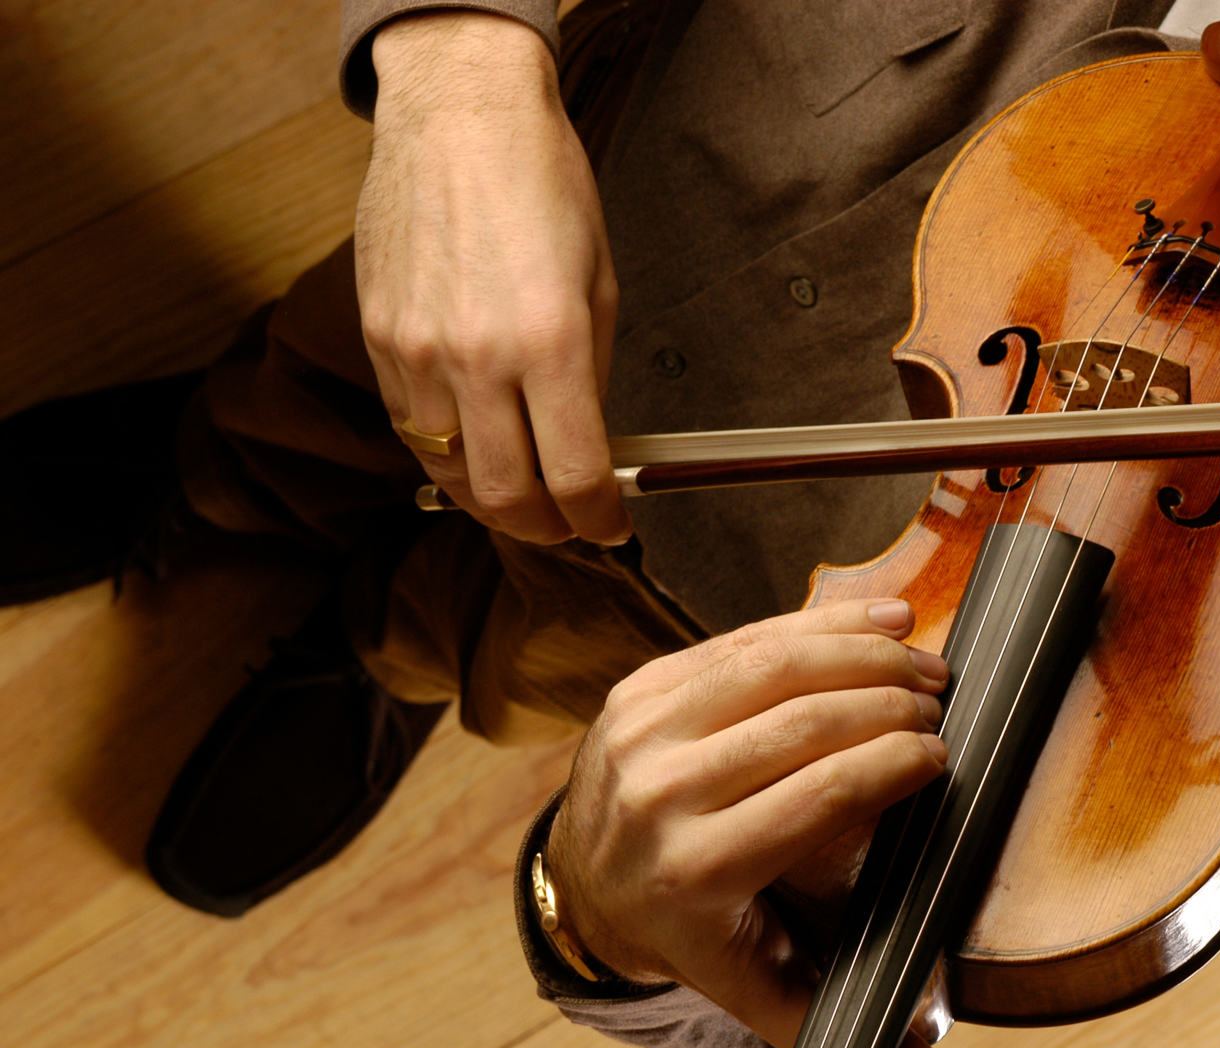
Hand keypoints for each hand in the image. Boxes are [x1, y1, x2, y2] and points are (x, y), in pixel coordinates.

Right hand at [355, 11, 628, 544]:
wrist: (458, 116)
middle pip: (506, 496)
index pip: (574, 476)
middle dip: (546, 529)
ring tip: (523, 497)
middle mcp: (477, 357)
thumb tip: (590, 450)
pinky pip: (410, 429)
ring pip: (451, 473)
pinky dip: (446, 454)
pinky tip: (474, 448)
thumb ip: (590, 376)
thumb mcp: (599, 282)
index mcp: (550, 341)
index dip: (598, 522)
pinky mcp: (377, 340)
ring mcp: (417, 352)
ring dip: (492, 500)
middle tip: (569, 527)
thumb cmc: (541, 184)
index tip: (611, 529)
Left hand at [546, 597, 949, 1047]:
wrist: (589, 885)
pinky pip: (740, 638)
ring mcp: (642, 729)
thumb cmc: (693, 929)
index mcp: (695, 868)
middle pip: (802, 722)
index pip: (819, 794)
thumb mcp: (752, 987)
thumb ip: (836, 1019)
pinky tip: (875, 622)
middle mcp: (660, 792)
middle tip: (943, 703)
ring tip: (921, 659)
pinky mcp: (640, 685)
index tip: (942, 756)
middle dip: (889, 701)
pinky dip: (817, 622)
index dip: (893, 764)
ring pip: (772, 664)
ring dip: (860, 652)